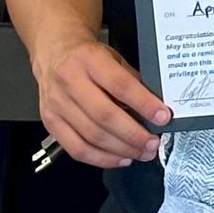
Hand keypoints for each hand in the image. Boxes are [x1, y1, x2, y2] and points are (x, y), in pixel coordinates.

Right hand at [32, 31, 170, 168]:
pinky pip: (76, 148)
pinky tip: (120, 158)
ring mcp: (57, 104)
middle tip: (153, 143)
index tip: (163, 117)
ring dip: (121, 149)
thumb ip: (133, 80)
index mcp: (90, 60)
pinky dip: (101, 158)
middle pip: (104, 116)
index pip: (121, 86)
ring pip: (91, 135)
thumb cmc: (89, 57)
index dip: (144, 104)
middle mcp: (69, 82)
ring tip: (142, 152)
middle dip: (133, 134)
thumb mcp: (115, 58)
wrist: (55, 54)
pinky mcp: (50, 122)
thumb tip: (156, 109)